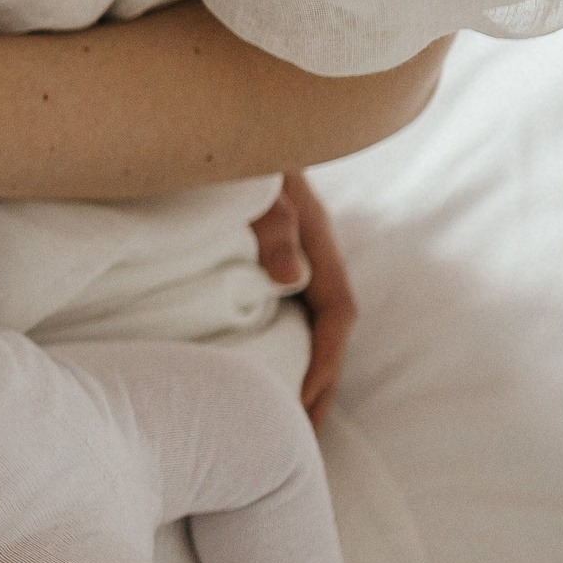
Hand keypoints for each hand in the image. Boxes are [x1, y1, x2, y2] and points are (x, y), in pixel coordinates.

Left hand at [248, 171, 355, 426]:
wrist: (225, 123)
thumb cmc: (243, 156)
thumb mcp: (260, 187)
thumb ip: (273, 225)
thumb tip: (290, 277)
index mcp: (319, 243)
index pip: (337, 314)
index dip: (326, 363)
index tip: (304, 405)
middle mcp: (313, 256)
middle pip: (329, 331)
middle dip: (322, 385)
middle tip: (303, 439)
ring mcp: (293, 259)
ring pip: (309, 325)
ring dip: (304, 371)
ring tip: (286, 423)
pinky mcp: (268, 259)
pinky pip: (285, 313)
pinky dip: (282, 347)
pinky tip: (261, 372)